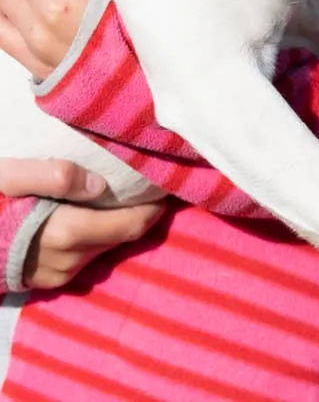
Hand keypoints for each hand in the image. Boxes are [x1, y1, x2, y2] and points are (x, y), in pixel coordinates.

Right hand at [0, 158, 164, 289]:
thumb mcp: (8, 176)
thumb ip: (51, 175)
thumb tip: (98, 184)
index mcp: (65, 233)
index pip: (131, 226)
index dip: (153, 207)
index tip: (165, 184)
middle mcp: (66, 261)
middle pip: (121, 237)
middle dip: (138, 213)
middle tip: (147, 185)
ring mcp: (55, 275)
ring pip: (104, 249)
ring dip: (116, 226)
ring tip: (123, 197)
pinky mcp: (44, 281)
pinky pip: (83, 259)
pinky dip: (96, 238)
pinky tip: (93, 216)